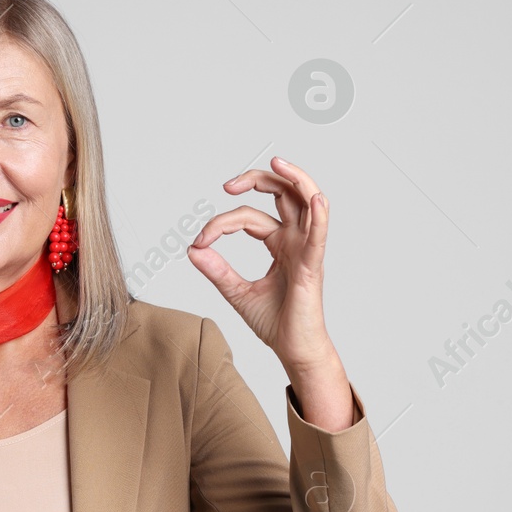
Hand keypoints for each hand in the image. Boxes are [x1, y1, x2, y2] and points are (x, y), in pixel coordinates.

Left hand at [186, 156, 338, 370]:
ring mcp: (306, 250)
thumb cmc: (275, 322)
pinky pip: (319, 235)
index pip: (249, 218)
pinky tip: (314, 199)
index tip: (200, 242)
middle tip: (228, 185)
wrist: (293, 350)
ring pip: (307, 203)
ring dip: (295, 179)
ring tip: (277, 162)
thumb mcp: (236, 292)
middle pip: (283, 196)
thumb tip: (193, 250)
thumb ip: (216, 270)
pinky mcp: (312, 266)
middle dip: (257, 181)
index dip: (220, 224)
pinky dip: (318, 215)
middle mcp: (295, 241)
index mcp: (279, 244)